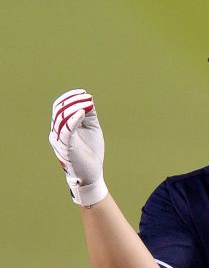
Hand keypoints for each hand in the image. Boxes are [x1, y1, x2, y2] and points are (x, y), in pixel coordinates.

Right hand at [49, 88, 107, 205]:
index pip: (59, 107)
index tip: (83, 93)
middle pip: (59, 110)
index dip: (70, 97)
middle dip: (72, 100)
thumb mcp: (92, 128)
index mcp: (61, 128)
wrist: (92, 174)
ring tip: (88, 103)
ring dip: (74, 107)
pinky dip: (73, 119)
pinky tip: (82, 112)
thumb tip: (89, 99)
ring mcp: (59, 141)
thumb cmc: (91, 152)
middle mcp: (56, 133)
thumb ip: (90, 115)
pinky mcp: (66, 148)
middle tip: (86, 97)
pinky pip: (66, 131)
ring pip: (61, 118)